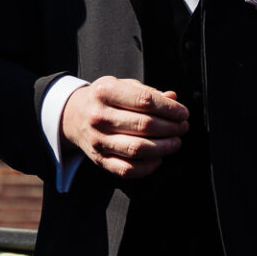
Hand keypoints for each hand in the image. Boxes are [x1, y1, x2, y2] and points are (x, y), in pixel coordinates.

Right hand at [61, 76, 187, 178]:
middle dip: (171, 127)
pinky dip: (148, 167)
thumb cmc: (104, 99)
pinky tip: (159, 158)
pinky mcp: (99, 160)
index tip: (183, 113)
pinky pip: (128, 170)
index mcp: (105, 92)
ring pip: (138, 149)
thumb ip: (147, 92)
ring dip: (164, 147)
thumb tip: (173, 99)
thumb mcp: (122, 85)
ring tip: (176, 142)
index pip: (145, 101)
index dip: (169, 109)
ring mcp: (98, 140)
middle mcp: (98, 116)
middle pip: (144, 125)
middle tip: (183, 127)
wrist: (73, 116)